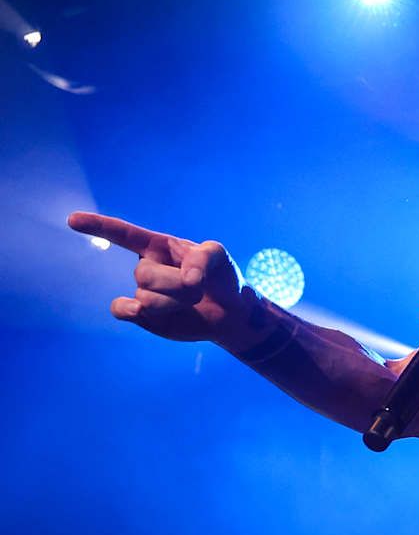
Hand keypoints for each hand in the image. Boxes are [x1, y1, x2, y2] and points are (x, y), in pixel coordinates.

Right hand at [68, 212, 248, 343]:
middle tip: (200, 288)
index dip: (99, 226)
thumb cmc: (221, 276)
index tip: (73, 220)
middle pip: (144, 273)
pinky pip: (122, 309)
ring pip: (145, 296)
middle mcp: (147, 266)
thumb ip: (203, 258)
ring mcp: (143, 290)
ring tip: (193, 300)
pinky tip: (138, 311)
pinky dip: (127, 310)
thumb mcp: (218, 255)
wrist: (229, 311)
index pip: (124, 234)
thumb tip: (188, 279)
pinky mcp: (143, 314)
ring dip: (175, 301)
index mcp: (159, 245)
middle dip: (178, 284)